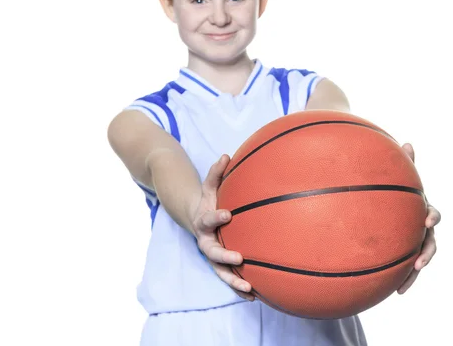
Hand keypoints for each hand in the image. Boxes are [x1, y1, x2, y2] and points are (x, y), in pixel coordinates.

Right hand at [190, 154, 254, 300]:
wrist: (196, 218)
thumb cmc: (208, 200)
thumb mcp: (210, 186)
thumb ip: (216, 172)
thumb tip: (226, 154)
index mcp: (203, 222)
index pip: (208, 220)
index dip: (216, 217)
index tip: (227, 214)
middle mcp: (206, 242)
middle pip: (212, 253)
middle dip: (224, 257)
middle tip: (239, 258)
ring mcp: (213, 255)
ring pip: (220, 272)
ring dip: (233, 281)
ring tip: (248, 288)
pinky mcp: (220, 265)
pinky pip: (229, 278)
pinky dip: (239, 287)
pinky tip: (255, 296)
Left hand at [397, 143, 440, 294]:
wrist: (386, 209)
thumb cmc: (394, 191)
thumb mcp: (398, 180)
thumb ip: (403, 164)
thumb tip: (408, 143)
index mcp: (421, 210)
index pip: (431, 213)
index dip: (431, 216)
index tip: (426, 219)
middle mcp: (421, 229)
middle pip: (430, 242)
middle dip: (427, 253)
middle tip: (420, 263)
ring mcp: (414, 242)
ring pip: (419, 259)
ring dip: (415, 272)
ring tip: (405, 284)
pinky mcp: (405, 254)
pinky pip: (405, 269)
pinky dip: (402, 279)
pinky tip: (393, 291)